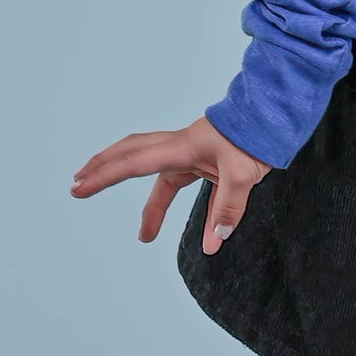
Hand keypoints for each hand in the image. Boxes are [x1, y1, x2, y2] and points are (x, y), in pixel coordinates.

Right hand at [71, 115, 272, 253]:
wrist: (278, 113)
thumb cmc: (259, 136)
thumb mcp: (245, 173)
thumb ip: (227, 208)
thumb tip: (215, 242)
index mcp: (182, 146)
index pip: (133, 163)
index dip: (104, 176)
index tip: (78, 188)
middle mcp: (182, 146)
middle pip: (131, 153)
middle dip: (104, 168)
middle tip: (78, 183)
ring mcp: (195, 150)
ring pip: (156, 169)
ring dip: (143, 195)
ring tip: (141, 229)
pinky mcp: (209, 158)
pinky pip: (186, 183)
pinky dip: (179, 205)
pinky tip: (193, 232)